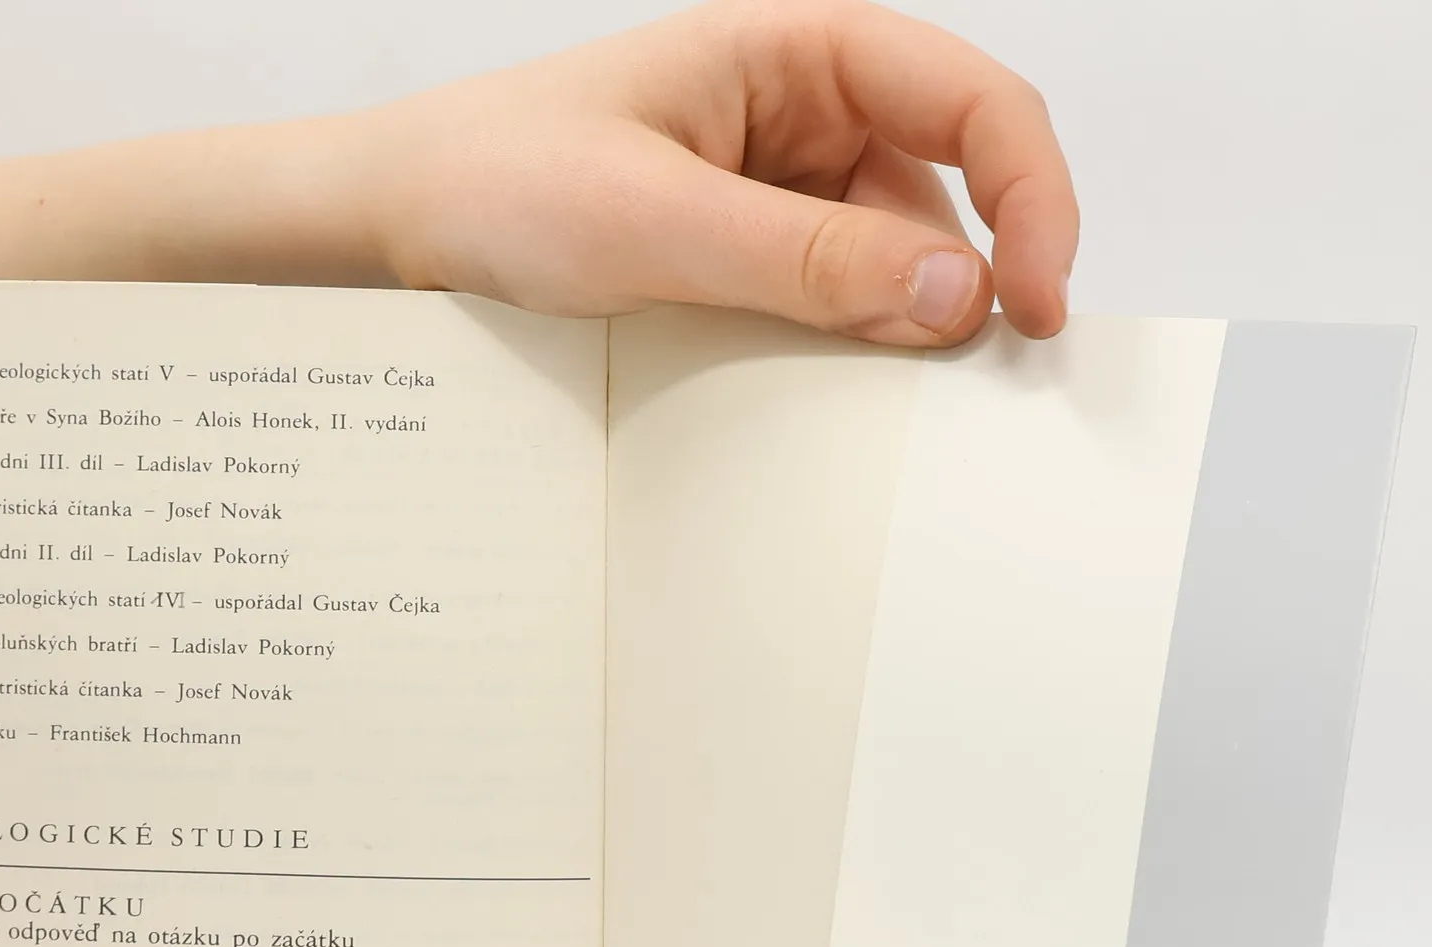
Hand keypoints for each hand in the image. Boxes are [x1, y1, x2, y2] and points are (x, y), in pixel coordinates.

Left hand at [342, 0, 1076, 345]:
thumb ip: (807, 261)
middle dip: (986, 274)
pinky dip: (854, 352)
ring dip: (913, 328)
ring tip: (904, 408)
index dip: (1031, 197)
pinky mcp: (752, 259)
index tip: (1035, 305)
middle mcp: (805, 114)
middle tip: (992, 386)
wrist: (397, 229)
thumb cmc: (495, 181)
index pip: (971, 101)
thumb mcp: (654, 222)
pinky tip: (841, 401)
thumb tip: (958, 293)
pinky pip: (838, 304)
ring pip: (901, 259)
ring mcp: (782, 191)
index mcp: (795, 52)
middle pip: (956, 184)